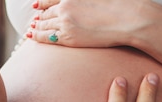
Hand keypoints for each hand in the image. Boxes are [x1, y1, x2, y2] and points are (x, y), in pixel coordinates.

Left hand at [29, 0, 147, 47]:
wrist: (129, 19)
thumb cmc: (121, 5)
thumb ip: (86, 0)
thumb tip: (85, 5)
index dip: (42, 3)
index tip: (36, 5)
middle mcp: (67, 6)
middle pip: (47, 12)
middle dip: (40, 16)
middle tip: (35, 21)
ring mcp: (66, 22)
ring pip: (45, 24)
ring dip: (37, 26)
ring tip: (32, 29)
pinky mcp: (70, 37)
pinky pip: (47, 37)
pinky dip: (37, 36)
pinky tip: (32, 35)